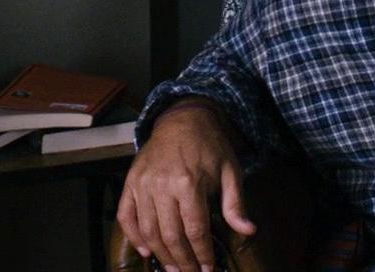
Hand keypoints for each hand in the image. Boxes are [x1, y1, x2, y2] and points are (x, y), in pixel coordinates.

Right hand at [115, 103, 255, 271]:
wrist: (182, 118)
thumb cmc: (210, 146)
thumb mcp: (230, 170)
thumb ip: (235, 203)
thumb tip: (248, 231)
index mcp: (188, 182)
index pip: (195, 229)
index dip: (202, 253)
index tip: (209, 268)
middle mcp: (161, 185)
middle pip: (170, 234)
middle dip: (182, 260)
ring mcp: (142, 184)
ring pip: (148, 230)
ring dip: (160, 254)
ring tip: (173, 269)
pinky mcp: (130, 182)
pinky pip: (126, 216)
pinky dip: (134, 237)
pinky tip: (146, 252)